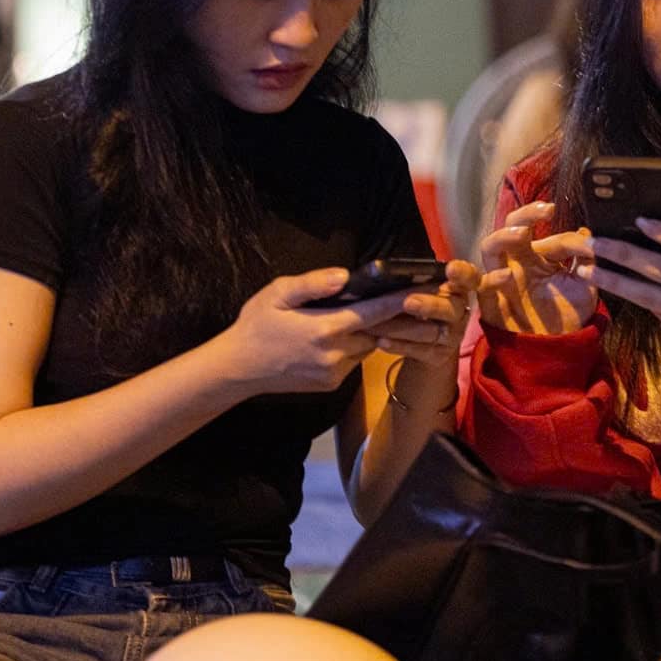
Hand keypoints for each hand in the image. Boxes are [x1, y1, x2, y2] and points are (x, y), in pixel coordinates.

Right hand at [221, 268, 408, 395]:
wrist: (238, 368)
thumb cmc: (256, 325)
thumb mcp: (277, 294)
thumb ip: (313, 284)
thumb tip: (345, 276)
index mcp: (324, 329)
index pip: (373, 313)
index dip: (399, 301)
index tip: (422, 290)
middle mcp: (335, 354)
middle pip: (378, 332)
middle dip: (394, 317)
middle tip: (413, 300)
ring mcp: (335, 373)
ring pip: (368, 347)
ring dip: (373, 331)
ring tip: (381, 312)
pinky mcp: (331, 384)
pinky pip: (354, 361)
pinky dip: (356, 346)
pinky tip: (347, 333)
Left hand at [367, 259, 480, 387]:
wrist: (425, 339)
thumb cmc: (421, 301)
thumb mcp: (423, 288)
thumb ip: (418, 279)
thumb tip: (389, 270)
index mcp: (459, 287)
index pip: (469, 277)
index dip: (463, 274)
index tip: (451, 269)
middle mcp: (461, 311)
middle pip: (451, 308)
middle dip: (430, 306)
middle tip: (408, 303)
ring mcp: (453, 335)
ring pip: (432, 332)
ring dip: (404, 328)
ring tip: (380, 324)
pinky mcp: (441, 354)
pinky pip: (420, 351)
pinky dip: (399, 346)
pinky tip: (381, 341)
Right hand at [476, 201, 597, 335]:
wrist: (558, 350)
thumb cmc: (569, 316)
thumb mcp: (584, 287)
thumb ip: (585, 261)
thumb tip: (588, 233)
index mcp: (536, 256)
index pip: (542, 231)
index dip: (564, 233)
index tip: (586, 241)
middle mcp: (515, 262)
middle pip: (510, 227)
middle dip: (525, 214)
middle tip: (546, 210)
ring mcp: (501, 281)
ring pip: (489, 247)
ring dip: (502, 236)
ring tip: (522, 234)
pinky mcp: (492, 303)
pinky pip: (481, 286)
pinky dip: (490, 278)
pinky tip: (506, 275)